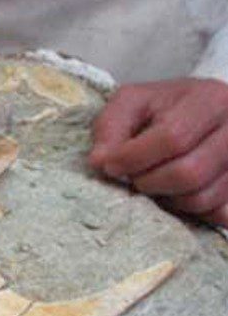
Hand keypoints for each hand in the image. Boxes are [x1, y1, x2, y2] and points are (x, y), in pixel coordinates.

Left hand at [88, 77, 227, 224]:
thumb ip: (111, 125)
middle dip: (150, 182)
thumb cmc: (168, 106)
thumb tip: (99, 161)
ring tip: (155, 184)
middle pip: (189, 173)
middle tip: (134, 179)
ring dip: (168, 200)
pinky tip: (179, 195)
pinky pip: (219, 214)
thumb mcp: (134, 101)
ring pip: (203, 199)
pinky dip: (192, 212)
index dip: (135, 157)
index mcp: (210, 101)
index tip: (110, 165)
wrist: (210, 110)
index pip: (172, 137)